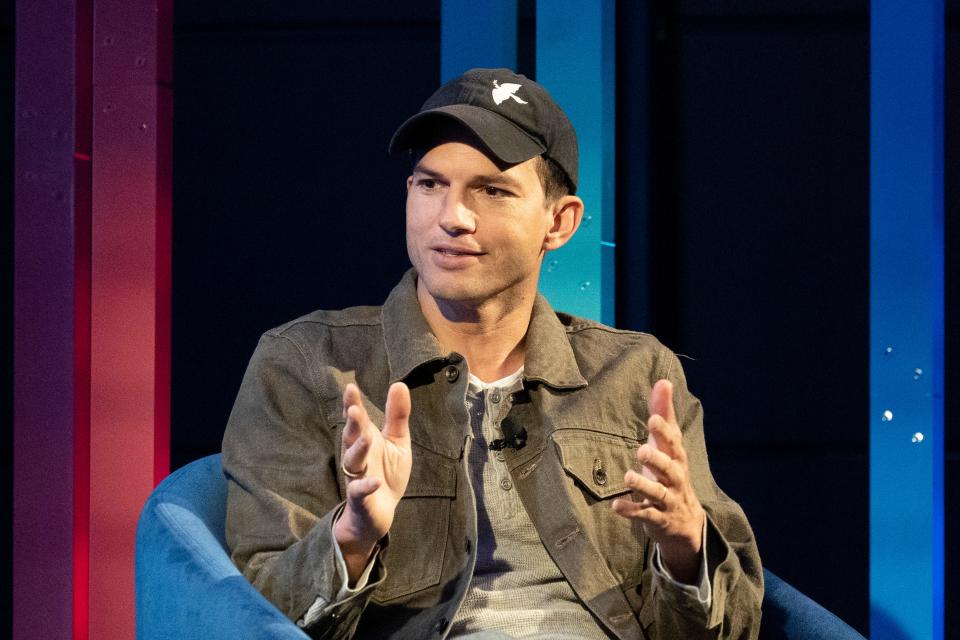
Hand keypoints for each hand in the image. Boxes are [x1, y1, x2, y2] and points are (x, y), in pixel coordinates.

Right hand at [334, 382, 411, 580]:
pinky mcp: (360, 498)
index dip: (352, 404)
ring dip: (358, 449)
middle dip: (353, 424)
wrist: (381, 512)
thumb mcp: (397, 442)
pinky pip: (359, 491)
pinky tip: (375, 481)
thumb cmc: (387, 472)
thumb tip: (399, 384)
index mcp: (366, 439)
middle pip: (351, 437)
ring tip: (366, 438)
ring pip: (353, 461)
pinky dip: (366, 486)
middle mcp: (358, 455)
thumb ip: (397, 416)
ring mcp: (357, 476)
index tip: (350, 388)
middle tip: (355, 410)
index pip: (357, 419)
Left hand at [612, 379, 705, 582]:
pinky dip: (631, 511)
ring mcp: (667, 500)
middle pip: (669, 468)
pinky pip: (645, 515)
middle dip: (657, 459)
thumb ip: (664, 414)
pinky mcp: (657, 518)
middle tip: (642, 449)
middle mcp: (675, 479)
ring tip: (628, 476)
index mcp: (677, 458)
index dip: (664, 432)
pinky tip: (615, 506)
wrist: (686, 522)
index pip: (673, 443)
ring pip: (657, 492)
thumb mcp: (668, 445)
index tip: (653, 418)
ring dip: (644, 485)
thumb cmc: (671, 473)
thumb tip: (663, 381)